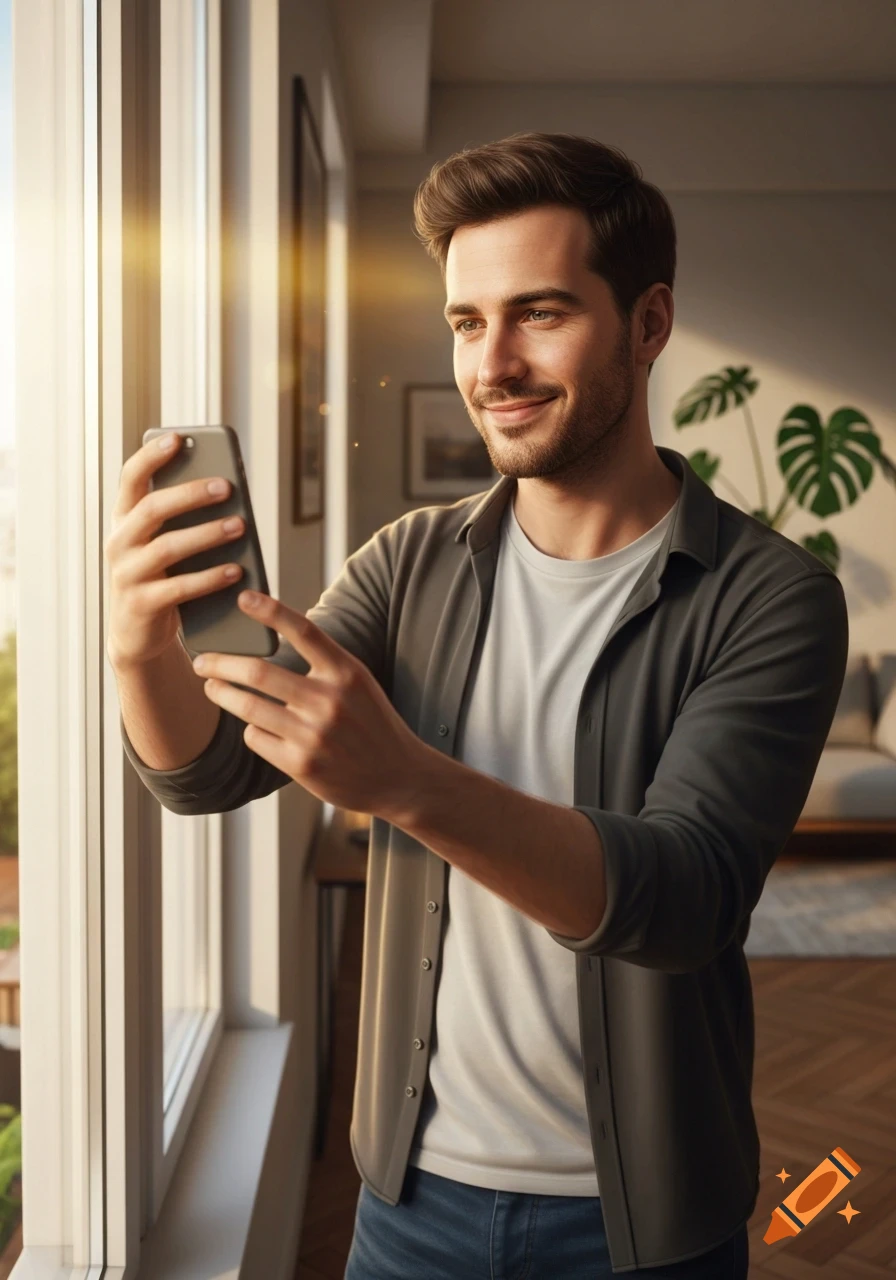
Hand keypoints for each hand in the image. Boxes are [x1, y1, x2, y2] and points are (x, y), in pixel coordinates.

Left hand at [191, 589, 426, 818]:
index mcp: (347, 673)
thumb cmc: (372, 723)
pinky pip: (256, 738)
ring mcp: (314, 735)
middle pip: (259, 673)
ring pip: (248, 708)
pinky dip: (250, 729)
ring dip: (222, 694)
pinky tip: (255, 727)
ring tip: (213, 687)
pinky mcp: (301, 765)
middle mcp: (330, 701)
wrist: (399, 777)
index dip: (271, 611)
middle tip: (202, 660)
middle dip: (220, 663)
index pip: (304, 631)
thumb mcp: (358, 684)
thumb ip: (323, 663)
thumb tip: (270, 641)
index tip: (243, 598)